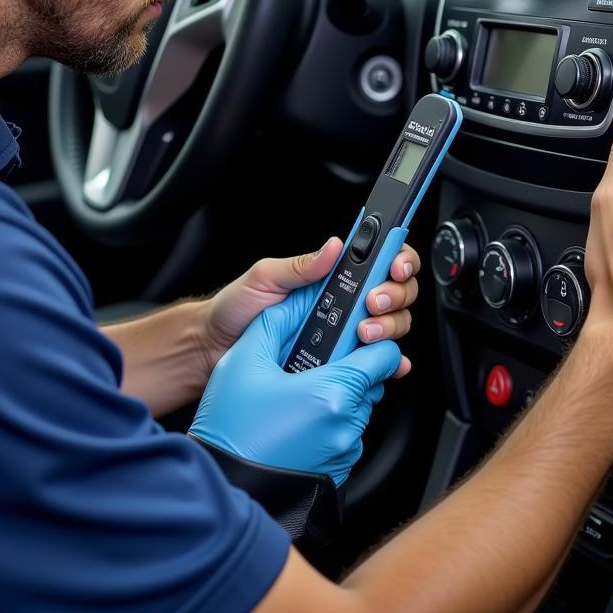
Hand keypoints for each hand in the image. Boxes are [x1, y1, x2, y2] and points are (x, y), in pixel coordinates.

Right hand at [191, 278, 401, 484]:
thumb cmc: (230, 430)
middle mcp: (346, 425)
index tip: (353, 336)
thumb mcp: (244, 360)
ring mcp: (344, 452)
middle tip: (312, 365)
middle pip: (369, 381)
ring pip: (357, 408)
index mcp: (333, 393)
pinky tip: (297, 421)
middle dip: (347, 368)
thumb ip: (276, 322)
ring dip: (337, 397)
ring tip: (298, 395)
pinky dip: (329, 424)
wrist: (222, 485)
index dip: (371, 341)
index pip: (384, 357)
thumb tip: (296, 303)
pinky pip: (344, 435)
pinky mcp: (337, 472)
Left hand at [197, 237, 418, 385]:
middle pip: (396, 292)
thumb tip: (334, 246)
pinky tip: (388, 364)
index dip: (398, 260)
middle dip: (395, 295)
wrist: (215, 353)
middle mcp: (345, 303)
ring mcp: (345, 335)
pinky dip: (390, 363)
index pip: (378, 260)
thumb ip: (300, 265)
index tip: (394, 267)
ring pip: (393, 325)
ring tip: (365, 333)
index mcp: (331, 278)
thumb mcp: (264, 278)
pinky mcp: (342, 365)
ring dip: (389, 326)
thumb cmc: (236, 311)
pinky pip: (376, 363)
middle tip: (373, 303)